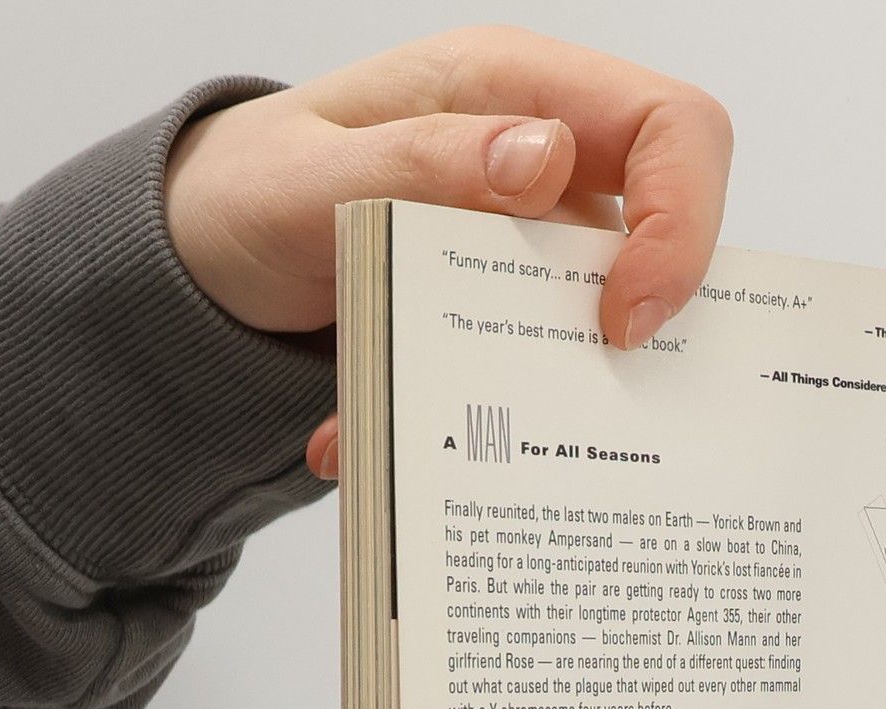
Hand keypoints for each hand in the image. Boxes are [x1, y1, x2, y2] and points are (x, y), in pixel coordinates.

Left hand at [163, 27, 733, 475]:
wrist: (203, 253)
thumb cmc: (247, 189)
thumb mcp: (308, 178)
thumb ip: (419, 162)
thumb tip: (544, 158)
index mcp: (511, 90)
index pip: (670, 126)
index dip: (682, 220)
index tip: (627, 317)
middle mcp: (540, 158)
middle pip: (664, 228)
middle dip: (639, 326)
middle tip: (583, 396)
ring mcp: (529, 237)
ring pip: (602, 316)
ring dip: (547, 393)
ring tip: (466, 437)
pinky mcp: (506, 306)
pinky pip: (535, 366)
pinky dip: (484, 420)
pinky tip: (412, 441)